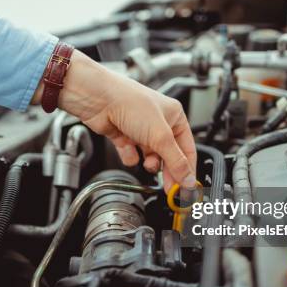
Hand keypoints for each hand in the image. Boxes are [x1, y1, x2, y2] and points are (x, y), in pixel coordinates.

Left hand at [32, 50, 196, 191]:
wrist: (99, 99)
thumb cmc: (130, 103)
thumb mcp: (160, 136)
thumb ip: (176, 161)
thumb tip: (188, 179)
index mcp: (174, 116)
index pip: (187, 149)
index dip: (188, 169)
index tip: (187, 187)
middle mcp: (158, 123)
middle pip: (169, 155)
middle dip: (168, 170)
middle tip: (169, 188)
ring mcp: (140, 130)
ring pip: (150, 156)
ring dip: (148, 162)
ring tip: (147, 162)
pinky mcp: (124, 136)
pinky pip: (132, 155)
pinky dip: (129, 155)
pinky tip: (126, 148)